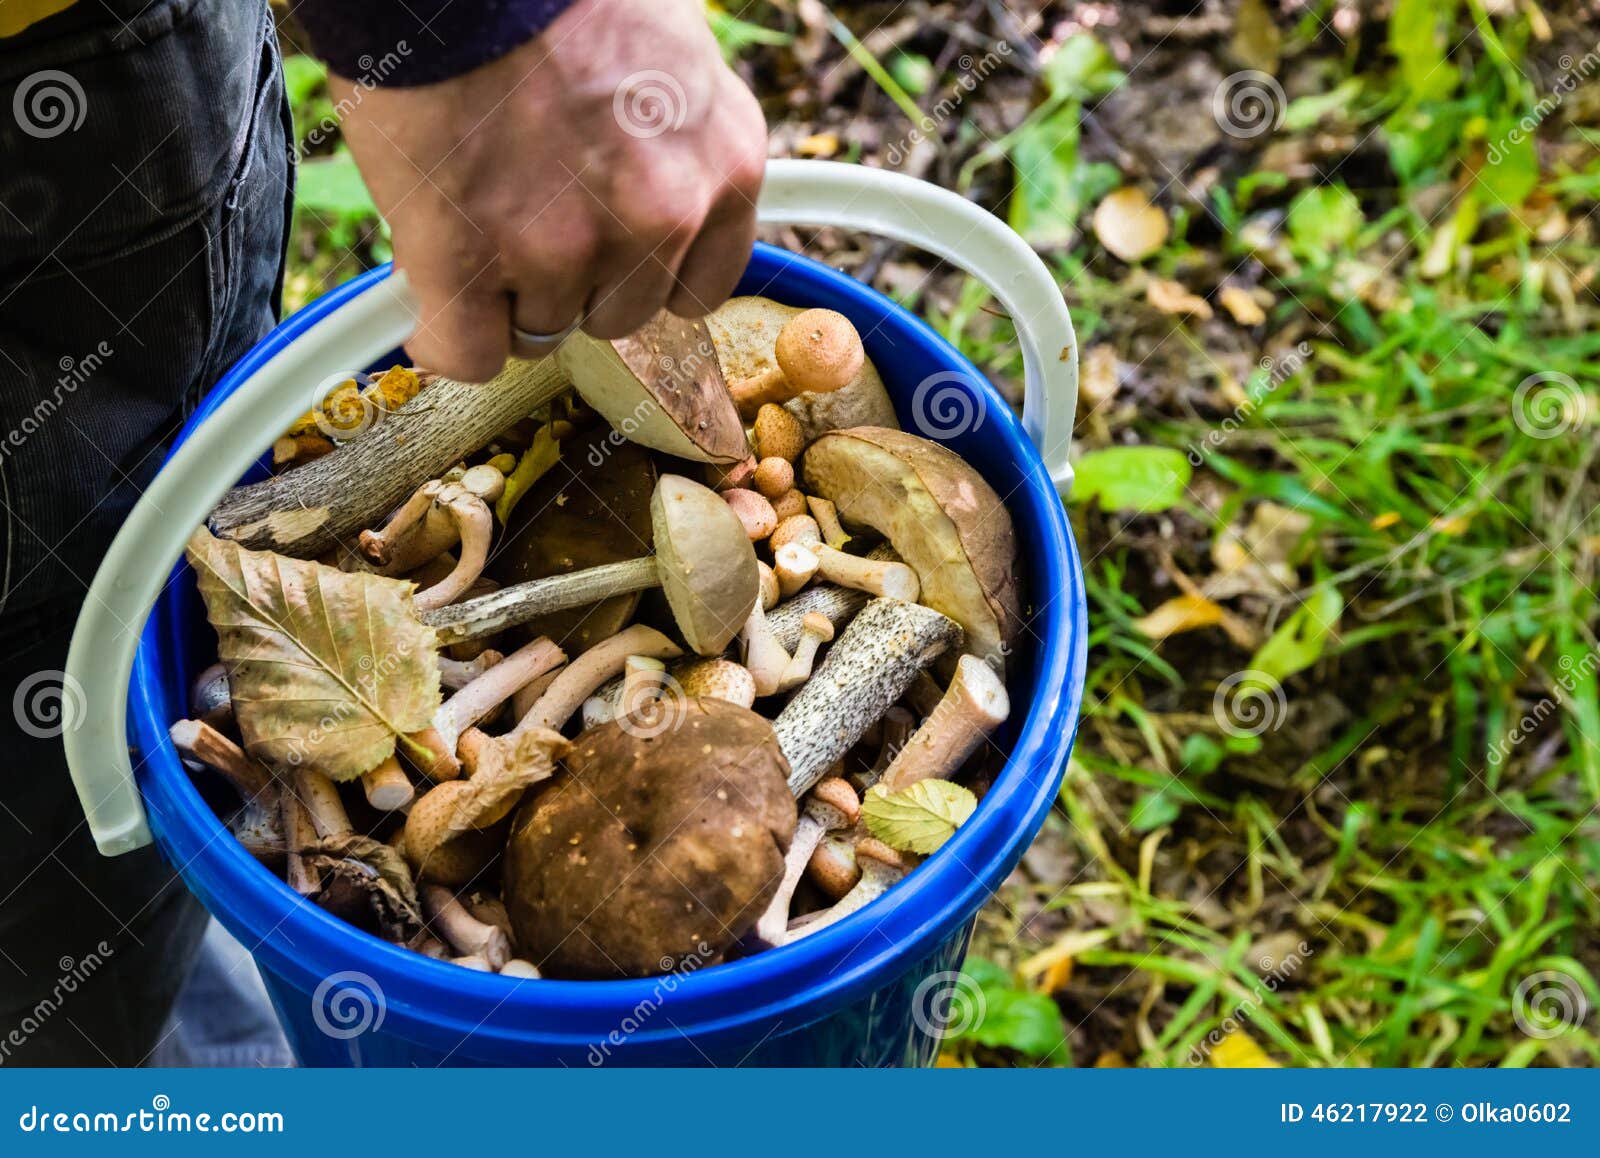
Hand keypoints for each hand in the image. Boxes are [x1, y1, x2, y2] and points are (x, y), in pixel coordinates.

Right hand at [333, 0, 766, 380]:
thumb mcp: (660, 57)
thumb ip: (664, 145)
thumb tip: (629, 200)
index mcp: (725, 162)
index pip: (699, 284)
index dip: (641, 273)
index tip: (607, 258)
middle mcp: (664, 215)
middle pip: (620, 313)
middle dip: (572, 280)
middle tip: (521, 214)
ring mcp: (570, 247)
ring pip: (543, 329)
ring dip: (506, 294)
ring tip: (471, 213)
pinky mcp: (477, 263)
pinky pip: (471, 353)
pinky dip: (445, 336)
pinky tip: (428, 296)